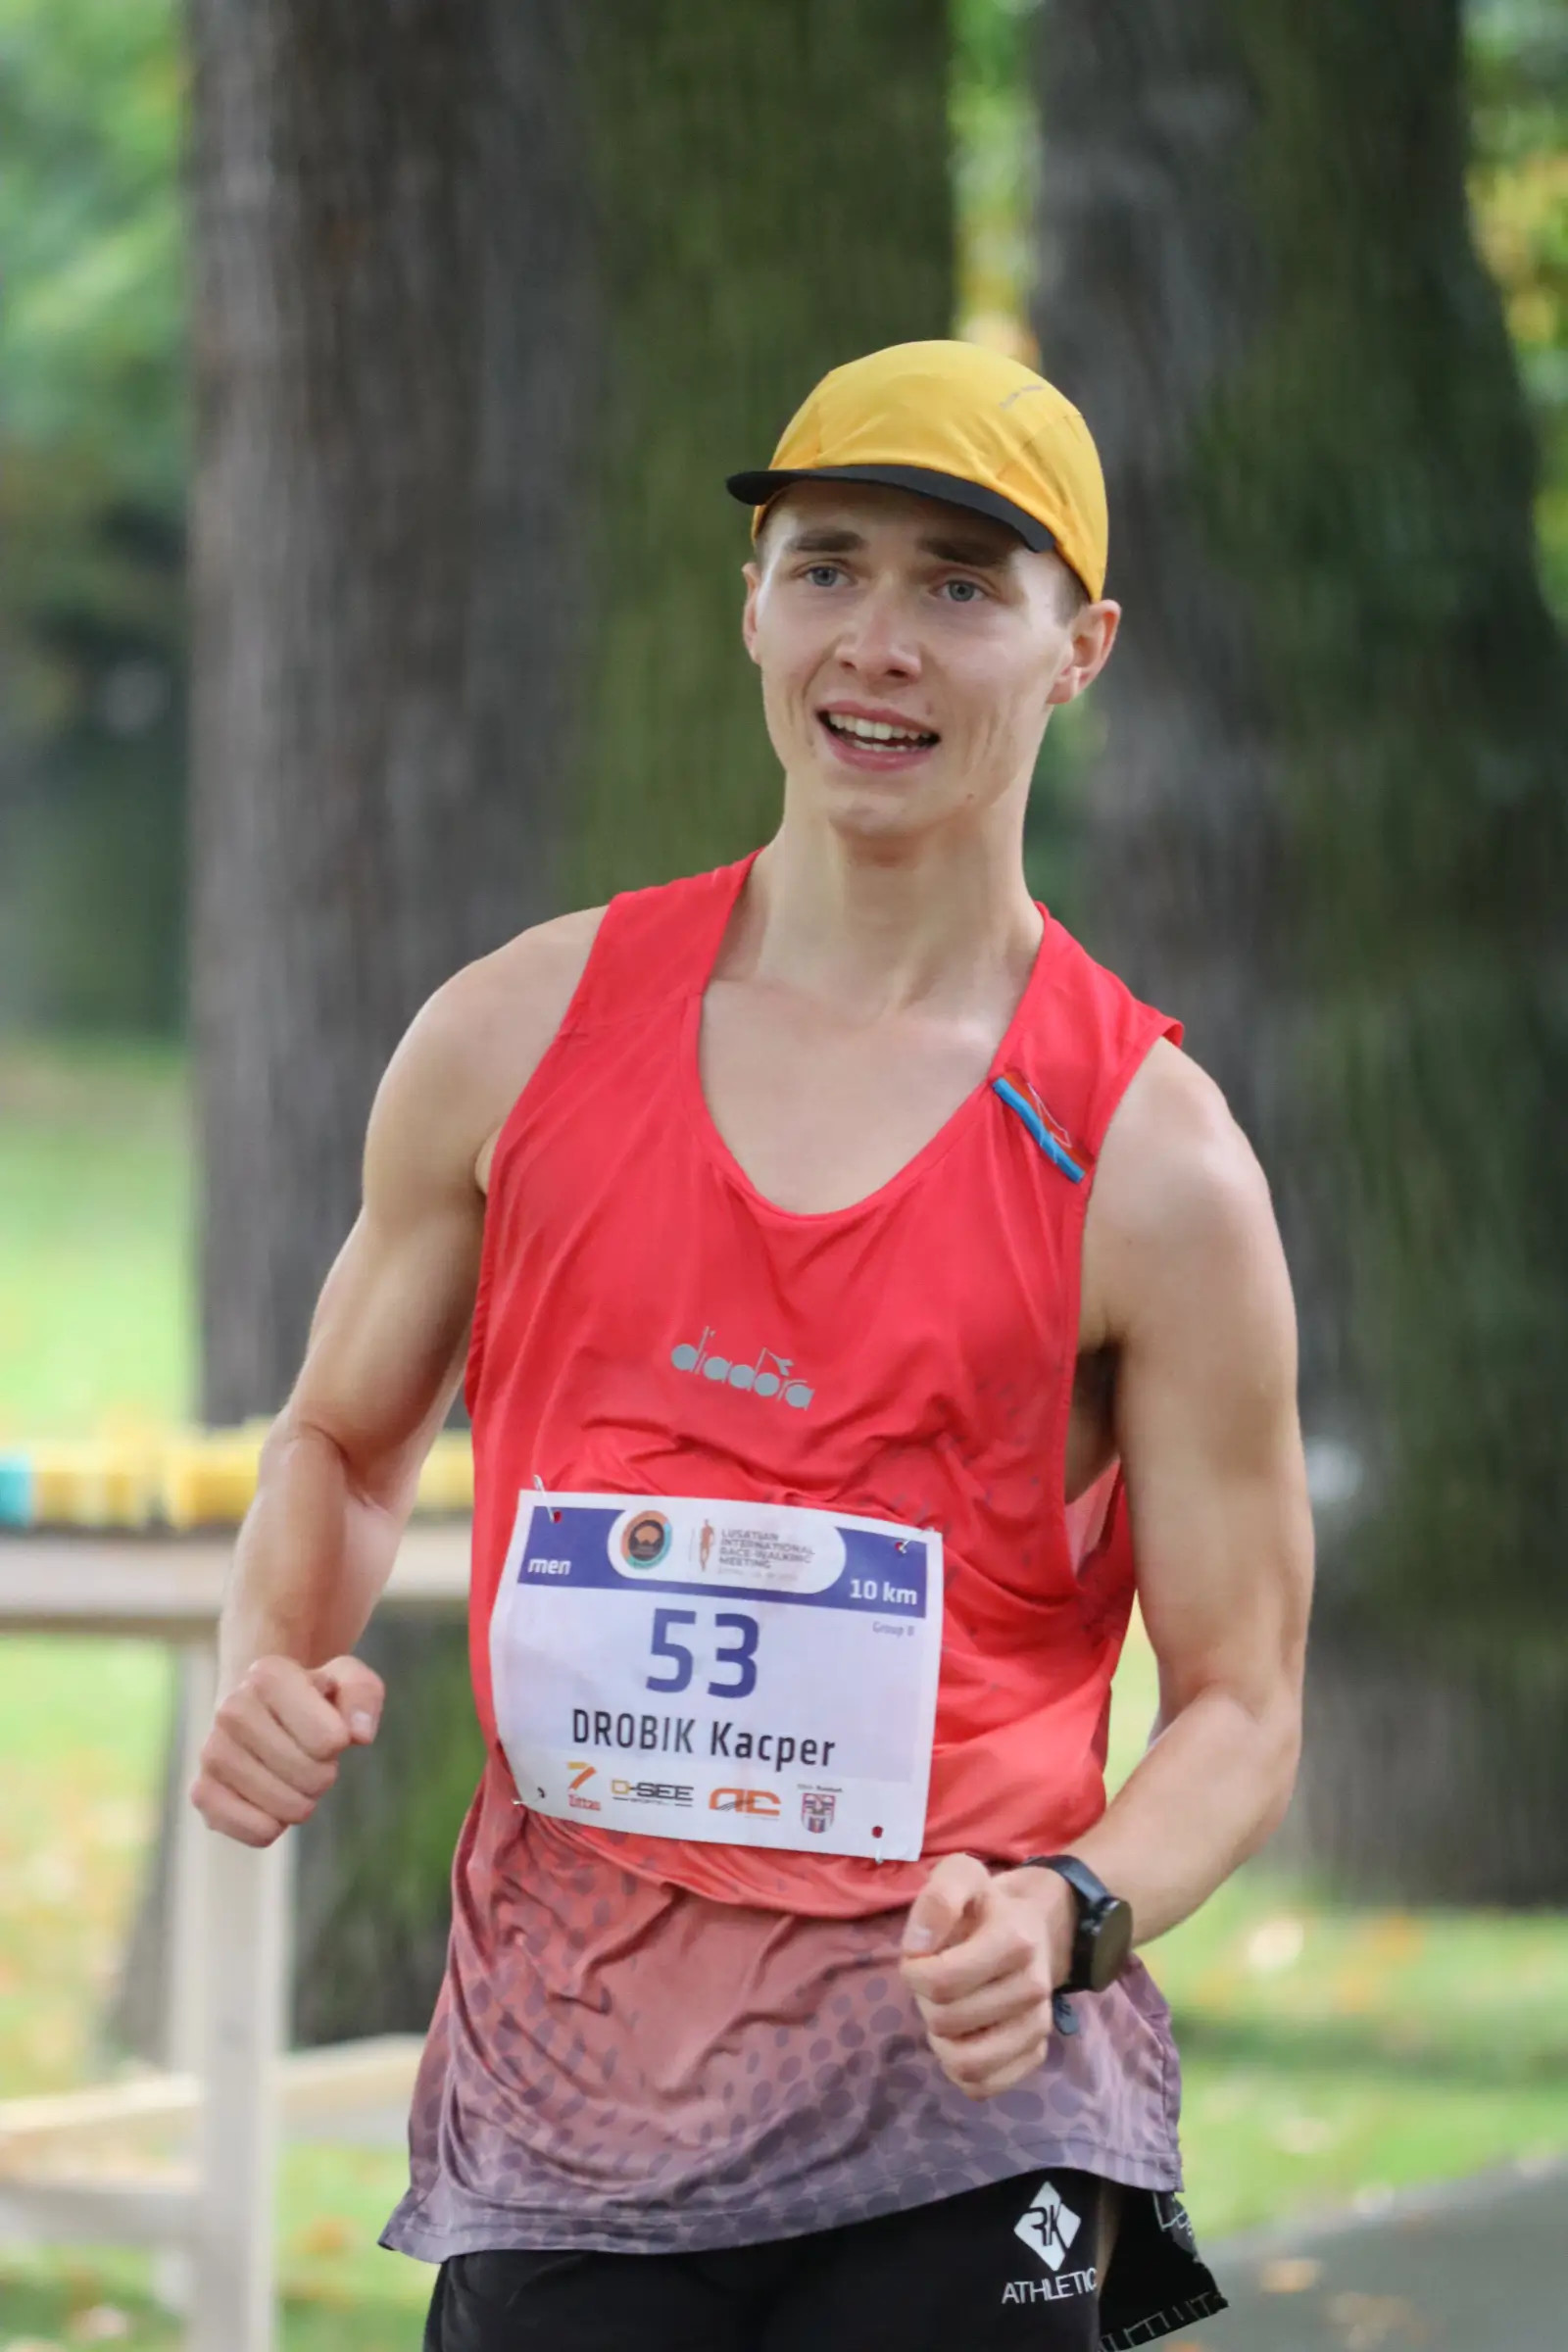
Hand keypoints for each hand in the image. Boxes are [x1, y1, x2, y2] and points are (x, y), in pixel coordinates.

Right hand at [190, 1654, 383, 1847]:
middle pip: (310, 1776)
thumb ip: (363, 1694)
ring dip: (302, 1801)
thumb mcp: (347, 1680)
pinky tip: (269, 1801)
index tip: (327, 1727)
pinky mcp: (202, 1792)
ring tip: (290, 1775)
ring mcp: (212, 1752)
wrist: (261, 1710)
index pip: (330, 1741)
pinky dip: (274, 1826)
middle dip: (324, 1774)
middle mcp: (232, 1709)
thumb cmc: (313, 1698)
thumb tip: (359, 1735)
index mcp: (269, 1675)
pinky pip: (256, 1832)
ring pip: (286, 1808)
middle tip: (311, 1758)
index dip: (339, 1742)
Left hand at [899, 1853, 1074, 2100]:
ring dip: (941, 2041)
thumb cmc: (985, 1906)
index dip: (914, 1972)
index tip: (917, 1956)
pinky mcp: (1035, 2053)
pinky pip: (985, 2086)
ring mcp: (1038, 2026)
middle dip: (926, 2002)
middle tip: (934, 1981)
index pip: (943, 1981)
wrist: (1033, 1926)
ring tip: (945, 2013)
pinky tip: (963, 2039)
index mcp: (1015, 1940)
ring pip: (967, 2064)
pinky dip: (961, 2069)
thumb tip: (919, 1946)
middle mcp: (1034, 1987)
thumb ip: (937, 1897)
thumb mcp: (959, 1875)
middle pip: (948, 2021)